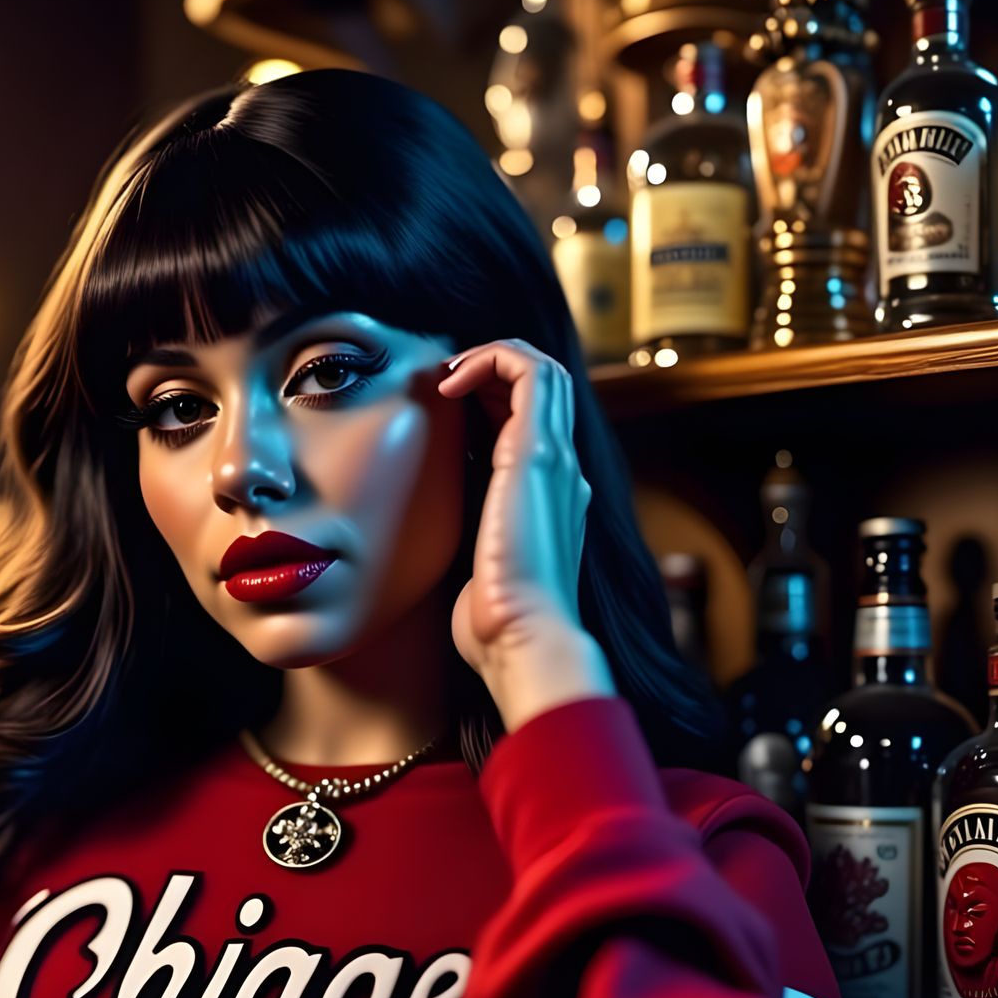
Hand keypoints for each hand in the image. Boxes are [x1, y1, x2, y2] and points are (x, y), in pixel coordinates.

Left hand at [438, 339, 612, 729]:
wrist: (523, 640)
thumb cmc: (495, 621)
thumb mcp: (477, 567)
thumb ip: (471, 538)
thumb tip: (436, 530)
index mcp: (550, 497)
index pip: (532, 422)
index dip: (491, 399)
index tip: (444, 409)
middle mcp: (561, 472)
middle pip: (543, 387)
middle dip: (492, 372)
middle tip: (445, 385)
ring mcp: (555, 460)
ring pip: (543, 369)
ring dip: (491, 358)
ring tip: (449, 377)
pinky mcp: (537, 455)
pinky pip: (529, 372)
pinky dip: (491, 360)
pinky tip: (451, 385)